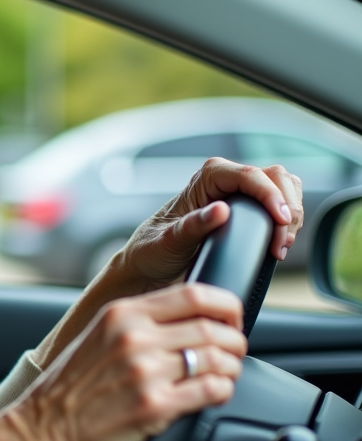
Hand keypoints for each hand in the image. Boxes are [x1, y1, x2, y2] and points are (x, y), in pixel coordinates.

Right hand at [5, 283, 246, 440]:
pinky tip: (213, 394)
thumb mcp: (99, 337)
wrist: (42, 431)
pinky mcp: (154, 406)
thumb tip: (189, 320)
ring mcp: (145, 372)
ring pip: (219, 359)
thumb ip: (139, 323)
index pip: (196, 294)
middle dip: (235, 342)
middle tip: (233, 354)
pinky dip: (223, 391)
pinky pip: (212, 390)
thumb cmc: (69, 389)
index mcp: (122, 314)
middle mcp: (134, 337)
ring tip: (224, 376)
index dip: (226, 308)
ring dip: (231, 368)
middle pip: (213, 328)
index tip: (230, 321)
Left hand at [114, 158, 303, 292]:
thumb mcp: (169, 241)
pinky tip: (278, 245)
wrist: (150, 265)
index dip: (271, 195)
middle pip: (276, 178)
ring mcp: (240, 193)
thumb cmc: (153, 250)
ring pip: (285, 189)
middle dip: (287, 208)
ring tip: (280, 247)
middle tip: (282, 243)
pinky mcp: (248, 210)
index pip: (251, 175)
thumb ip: (193, 226)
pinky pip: (281, 205)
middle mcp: (226, 180)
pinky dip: (288, 223)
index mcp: (207, 177)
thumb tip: (221, 210)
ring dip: (291, 216)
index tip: (281, 221)